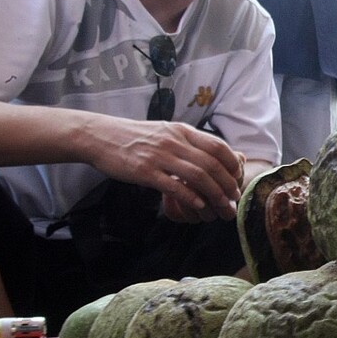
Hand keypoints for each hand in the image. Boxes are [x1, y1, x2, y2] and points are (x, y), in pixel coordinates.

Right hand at [86, 118, 245, 221]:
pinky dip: (190, 197)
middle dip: (228, 183)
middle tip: (234, 198)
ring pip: (198, 176)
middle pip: (212, 164)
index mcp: (182, 131)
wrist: (100, 136)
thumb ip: (188, 141)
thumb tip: (212, 153)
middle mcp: (174, 142)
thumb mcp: (166, 131)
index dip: (232, 164)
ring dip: (214, 194)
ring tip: (221, 206)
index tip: (236, 178)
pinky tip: (198, 206)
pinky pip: (174, 186)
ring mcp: (160, 156)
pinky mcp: (145, 171)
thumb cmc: (135, 137)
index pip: (218, 146)